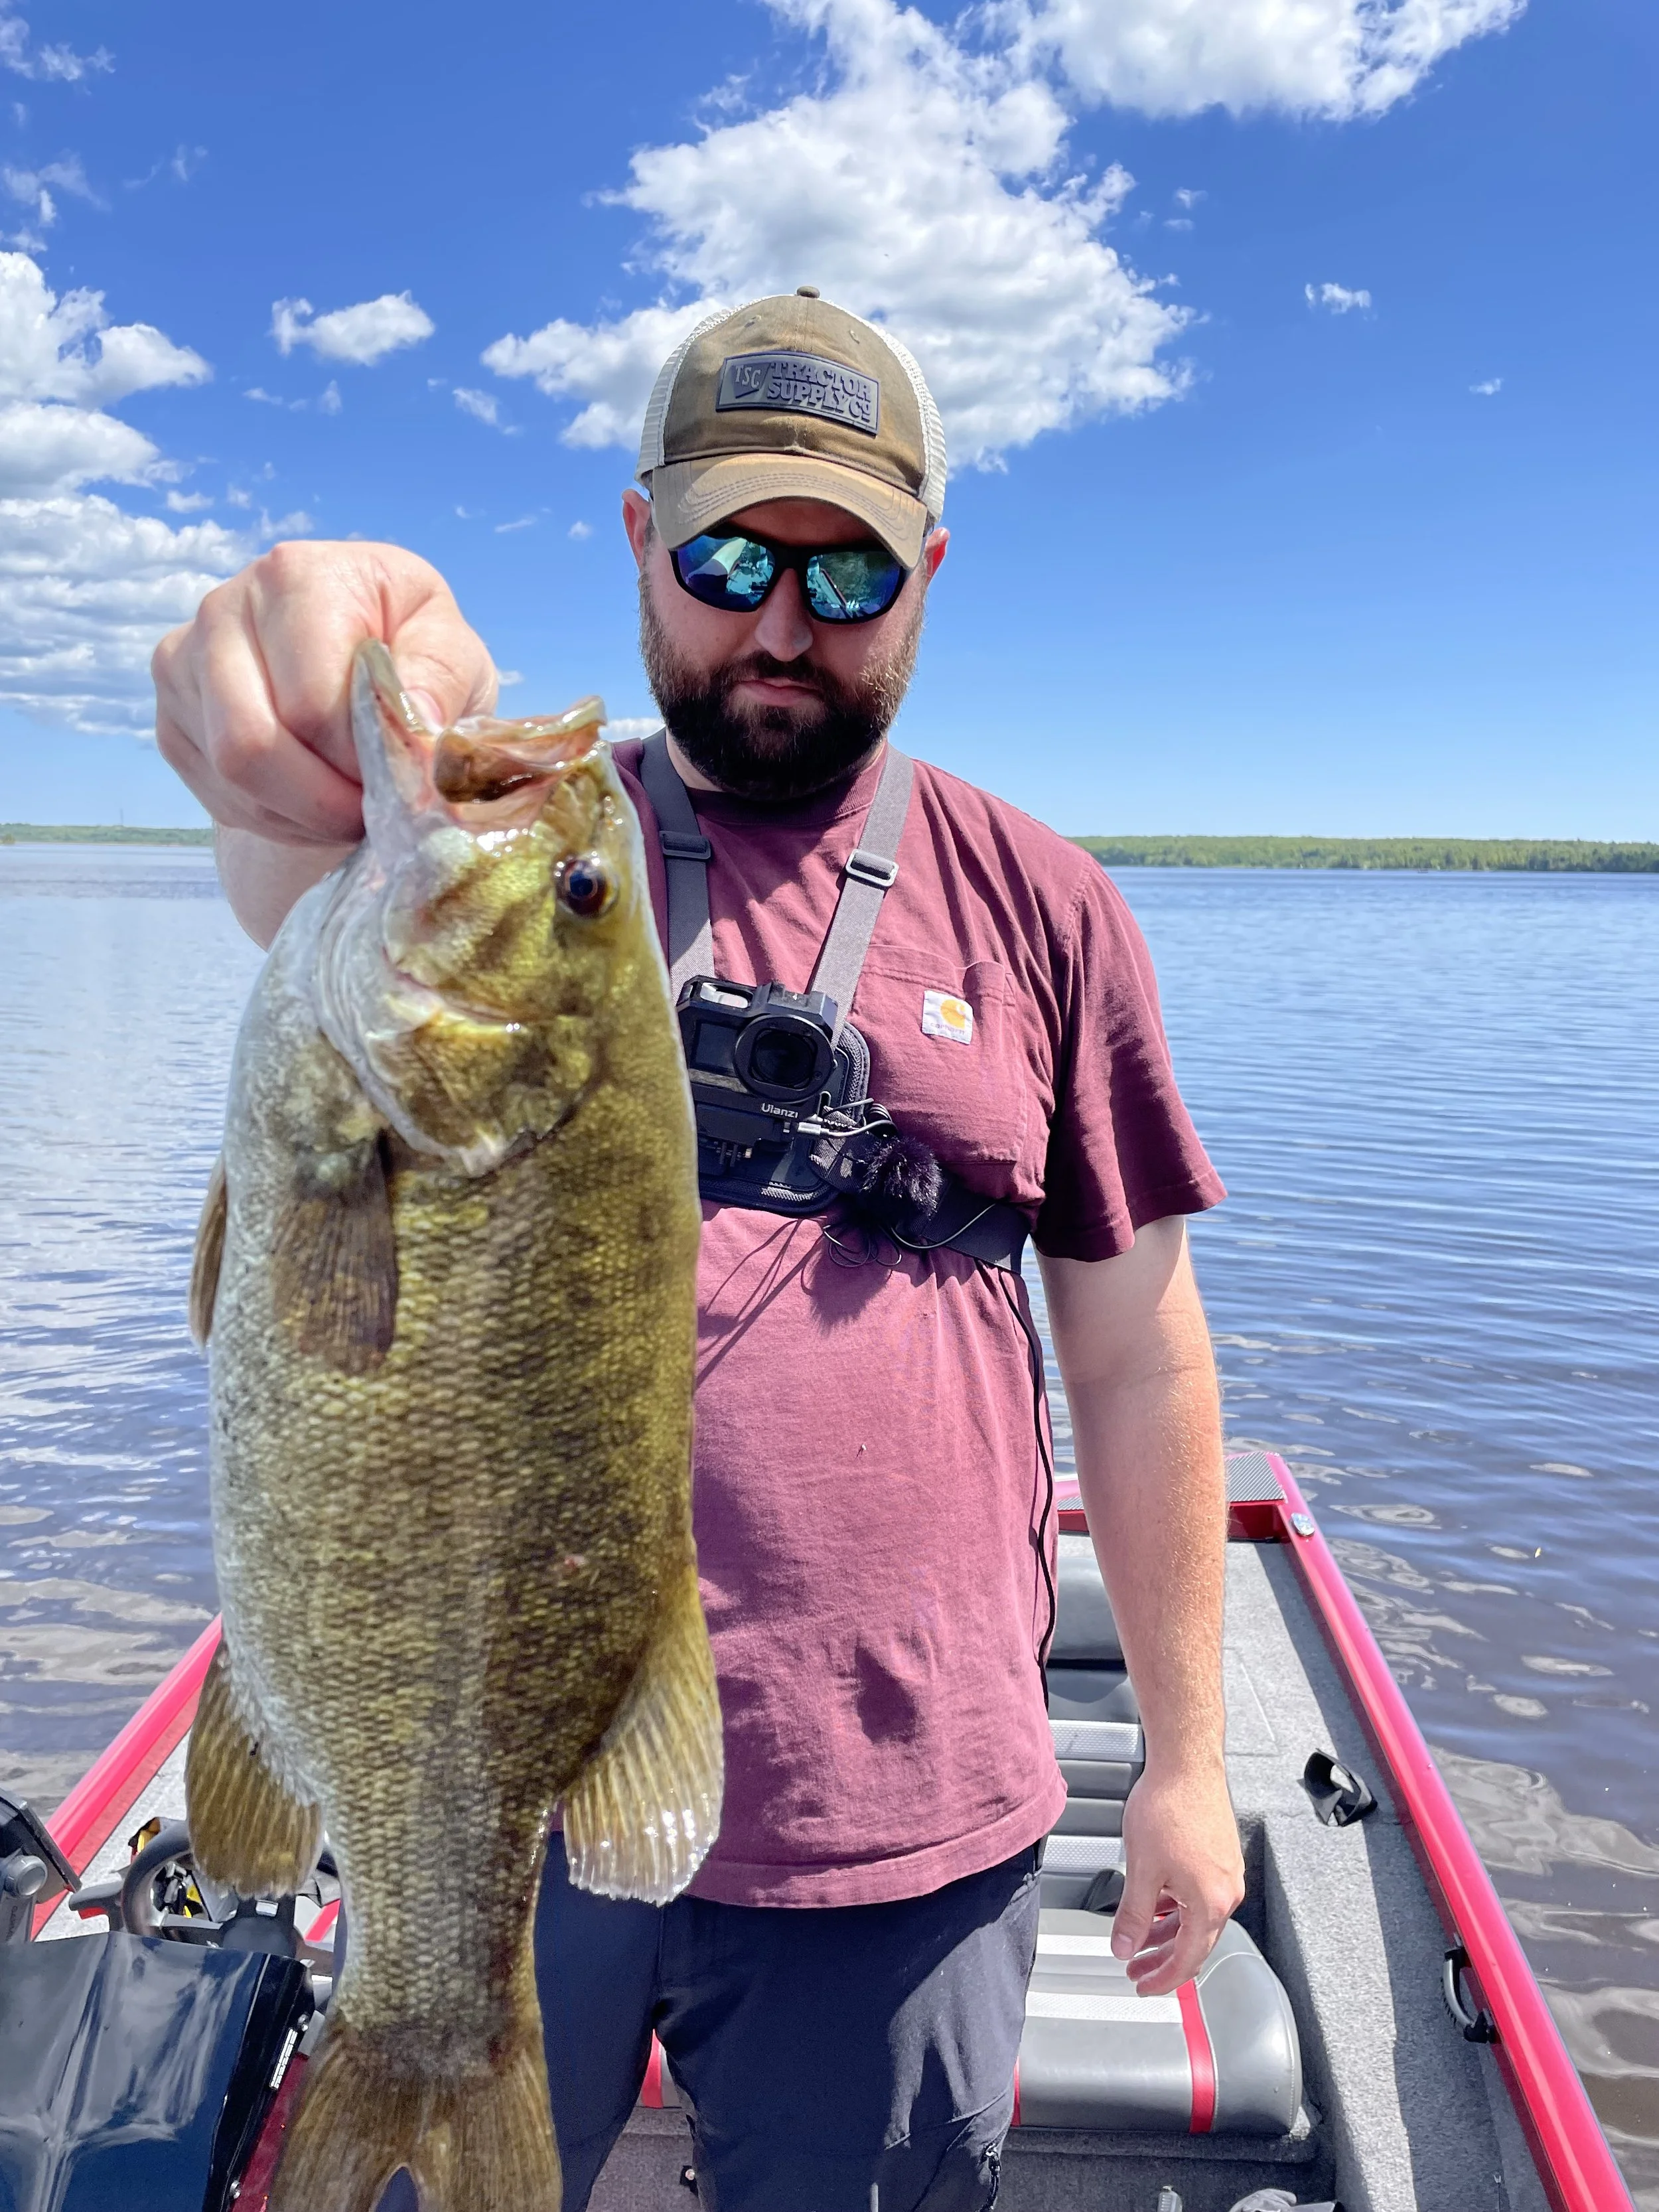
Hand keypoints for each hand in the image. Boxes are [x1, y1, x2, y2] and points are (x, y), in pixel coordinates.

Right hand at [153, 540, 497, 844]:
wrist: (356, 652)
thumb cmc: (409, 647)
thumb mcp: (452, 648)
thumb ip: (440, 678)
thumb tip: (414, 722)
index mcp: (296, 576)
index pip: (311, 703)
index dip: (360, 759)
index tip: (400, 772)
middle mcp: (221, 609)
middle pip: (251, 744)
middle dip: (325, 801)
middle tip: (374, 809)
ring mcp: (184, 665)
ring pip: (232, 776)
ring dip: (305, 815)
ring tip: (350, 803)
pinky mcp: (171, 719)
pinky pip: (220, 795)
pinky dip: (278, 818)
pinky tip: (314, 800)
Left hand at [1112, 1757, 1244, 1996]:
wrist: (1187, 1762)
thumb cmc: (1169, 1807)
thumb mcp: (1142, 1869)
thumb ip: (1133, 1915)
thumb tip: (1123, 1947)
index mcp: (1212, 1903)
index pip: (1188, 1960)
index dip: (1163, 1979)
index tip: (1142, 1986)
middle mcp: (1227, 1892)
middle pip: (1194, 1942)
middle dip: (1162, 1959)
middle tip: (1135, 1969)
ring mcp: (1226, 1873)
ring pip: (1195, 1918)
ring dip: (1167, 1932)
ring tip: (1139, 1939)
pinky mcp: (1220, 1855)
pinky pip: (1199, 1895)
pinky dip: (1176, 1907)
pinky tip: (1156, 1904)